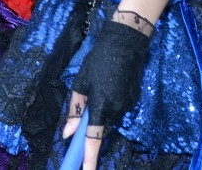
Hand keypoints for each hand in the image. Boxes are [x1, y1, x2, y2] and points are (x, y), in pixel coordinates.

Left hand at [62, 12, 153, 168]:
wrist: (126, 42)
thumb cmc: (98, 60)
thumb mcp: (81, 82)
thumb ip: (74, 110)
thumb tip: (67, 133)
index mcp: (101, 106)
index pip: (94, 140)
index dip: (89, 159)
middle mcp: (117, 110)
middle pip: (101, 128)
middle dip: (92, 125)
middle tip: (86, 101)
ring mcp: (127, 105)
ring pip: (110, 117)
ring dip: (102, 109)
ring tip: (100, 82)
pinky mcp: (134, 99)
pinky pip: (118, 108)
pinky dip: (111, 102)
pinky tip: (110, 82)